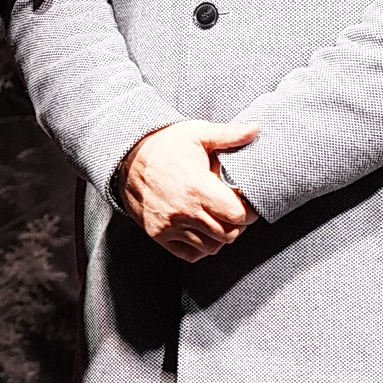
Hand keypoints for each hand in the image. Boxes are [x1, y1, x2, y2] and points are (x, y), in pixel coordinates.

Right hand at [117, 120, 259, 261]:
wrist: (126, 157)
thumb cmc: (165, 145)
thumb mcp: (197, 134)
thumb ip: (229, 135)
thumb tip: (256, 129)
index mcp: (197, 187)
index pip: (238, 215)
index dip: (249, 211)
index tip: (246, 201)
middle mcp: (183, 211)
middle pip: (229, 234)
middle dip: (238, 223)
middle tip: (233, 208)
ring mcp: (169, 225)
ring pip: (212, 247)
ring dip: (221, 235)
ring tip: (218, 217)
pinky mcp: (158, 234)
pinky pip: (191, 254)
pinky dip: (202, 247)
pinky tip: (202, 229)